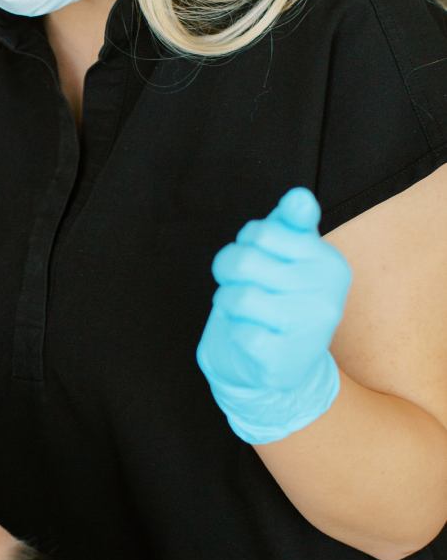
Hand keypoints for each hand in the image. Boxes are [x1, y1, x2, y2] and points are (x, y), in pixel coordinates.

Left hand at [196, 187, 351, 443]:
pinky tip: (253, 338)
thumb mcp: (287, 255)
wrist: (277, 364)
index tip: (258, 256)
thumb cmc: (278, 298)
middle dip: (228, 270)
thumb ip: (291, 223)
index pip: (260, 231)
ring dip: (229, 303)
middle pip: (243, 262)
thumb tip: (299, 196)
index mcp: (329, 262)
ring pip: (238, 297)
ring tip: (245, 311)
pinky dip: (236, 333)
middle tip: (240, 284)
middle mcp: (328, 294)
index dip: (246, 242)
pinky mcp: (286, 360)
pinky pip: (240, 333)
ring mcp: (310, 329)